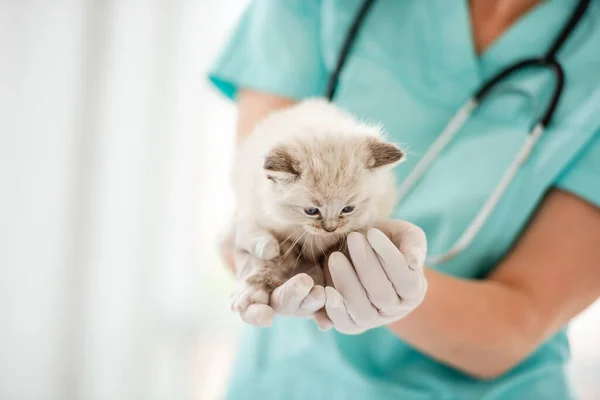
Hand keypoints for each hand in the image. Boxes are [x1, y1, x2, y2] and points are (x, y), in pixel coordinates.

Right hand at [228, 228, 330, 328]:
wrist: (283, 222)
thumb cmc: (259, 230)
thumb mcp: (252, 231)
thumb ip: (256, 241)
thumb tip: (269, 251)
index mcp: (252, 287)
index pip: (249, 307)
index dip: (256, 314)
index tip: (266, 316)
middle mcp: (275, 297)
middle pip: (281, 304)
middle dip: (292, 295)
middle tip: (304, 281)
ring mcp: (298, 296)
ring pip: (305, 306)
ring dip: (313, 301)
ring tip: (321, 291)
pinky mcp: (318, 290)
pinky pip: (326, 304)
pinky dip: (331, 308)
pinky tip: (335, 307)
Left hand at [323, 219, 427, 333]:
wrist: (356, 248)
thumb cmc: (382, 239)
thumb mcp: (402, 234)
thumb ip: (413, 243)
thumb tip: (413, 261)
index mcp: (413, 289)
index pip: (405, 278)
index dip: (389, 256)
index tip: (372, 232)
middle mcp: (395, 309)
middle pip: (382, 295)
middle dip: (366, 265)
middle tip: (352, 238)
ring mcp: (373, 320)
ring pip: (363, 311)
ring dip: (348, 283)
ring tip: (335, 257)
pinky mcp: (351, 325)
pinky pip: (344, 323)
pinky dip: (335, 310)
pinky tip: (326, 290)